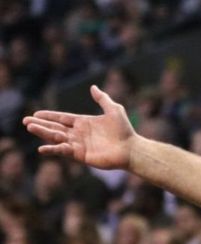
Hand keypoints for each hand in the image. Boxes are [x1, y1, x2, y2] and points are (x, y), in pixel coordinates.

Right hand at [23, 85, 137, 169]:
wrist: (131, 148)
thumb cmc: (124, 130)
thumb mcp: (113, 110)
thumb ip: (102, 99)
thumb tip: (93, 87)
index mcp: (84, 123)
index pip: (62, 118)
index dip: (49, 116)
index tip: (36, 114)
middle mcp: (79, 134)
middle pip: (56, 128)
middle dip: (41, 125)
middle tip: (25, 122)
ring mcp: (79, 145)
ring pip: (57, 138)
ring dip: (43, 134)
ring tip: (30, 128)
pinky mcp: (81, 155)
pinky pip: (64, 152)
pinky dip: (53, 149)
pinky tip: (42, 148)